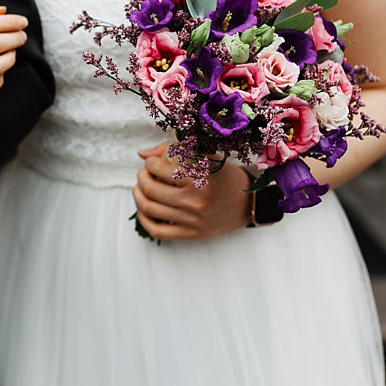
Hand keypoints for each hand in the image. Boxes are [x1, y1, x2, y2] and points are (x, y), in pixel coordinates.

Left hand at [132, 143, 250, 240]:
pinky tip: (143, 208)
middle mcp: (196, 201)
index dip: (150, 163)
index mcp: (200, 179)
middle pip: (151, 188)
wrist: (247, 204)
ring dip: (138, 194)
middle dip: (142, 177)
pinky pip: (156, 230)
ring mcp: (192, 220)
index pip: (160, 168)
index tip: (152, 162)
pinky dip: (143, 219)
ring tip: (140, 187)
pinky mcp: (191, 234)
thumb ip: (175, 150)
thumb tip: (142, 154)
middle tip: (144, 173)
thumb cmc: (224, 177)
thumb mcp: (207, 158)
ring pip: (149, 208)